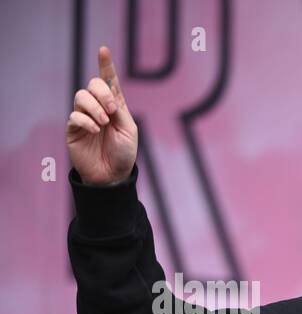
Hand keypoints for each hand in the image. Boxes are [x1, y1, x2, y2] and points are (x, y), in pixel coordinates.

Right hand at [66, 46, 137, 185]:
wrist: (113, 175)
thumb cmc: (124, 153)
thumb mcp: (129, 130)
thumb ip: (119, 110)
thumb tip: (107, 94)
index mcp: (114, 106)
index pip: (109, 82)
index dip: (106, 65)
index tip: (104, 50)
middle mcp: (98, 108)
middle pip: (92, 85)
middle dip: (102, 93)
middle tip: (111, 110)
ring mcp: (85, 117)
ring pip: (81, 97)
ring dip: (94, 108)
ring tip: (104, 123)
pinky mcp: (74, 129)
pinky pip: (74, 115)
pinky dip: (86, 120)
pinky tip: (95, 130)